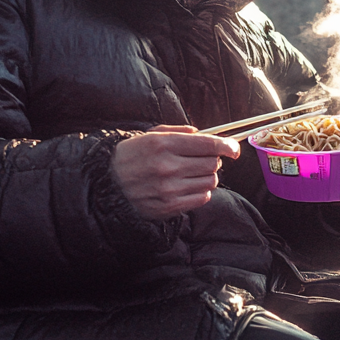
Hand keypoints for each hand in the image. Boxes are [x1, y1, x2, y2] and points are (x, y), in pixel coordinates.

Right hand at [112, 125, 240, 218]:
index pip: (208, 144)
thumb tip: (205, 134)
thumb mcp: (149, 135)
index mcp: (162, 145)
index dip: (227, 145)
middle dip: (214, 159)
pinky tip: (188, 186)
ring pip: (210, 181)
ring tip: (192, 173)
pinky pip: (202, 198)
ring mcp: (169, 189)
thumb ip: (179, 132)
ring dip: (207, 176)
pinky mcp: (169, 207)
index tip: (234, 147)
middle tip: (203, 158)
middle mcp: (167, 167)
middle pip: (212, 163)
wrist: (105, 185)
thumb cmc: (130, 156)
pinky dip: (201, 191)